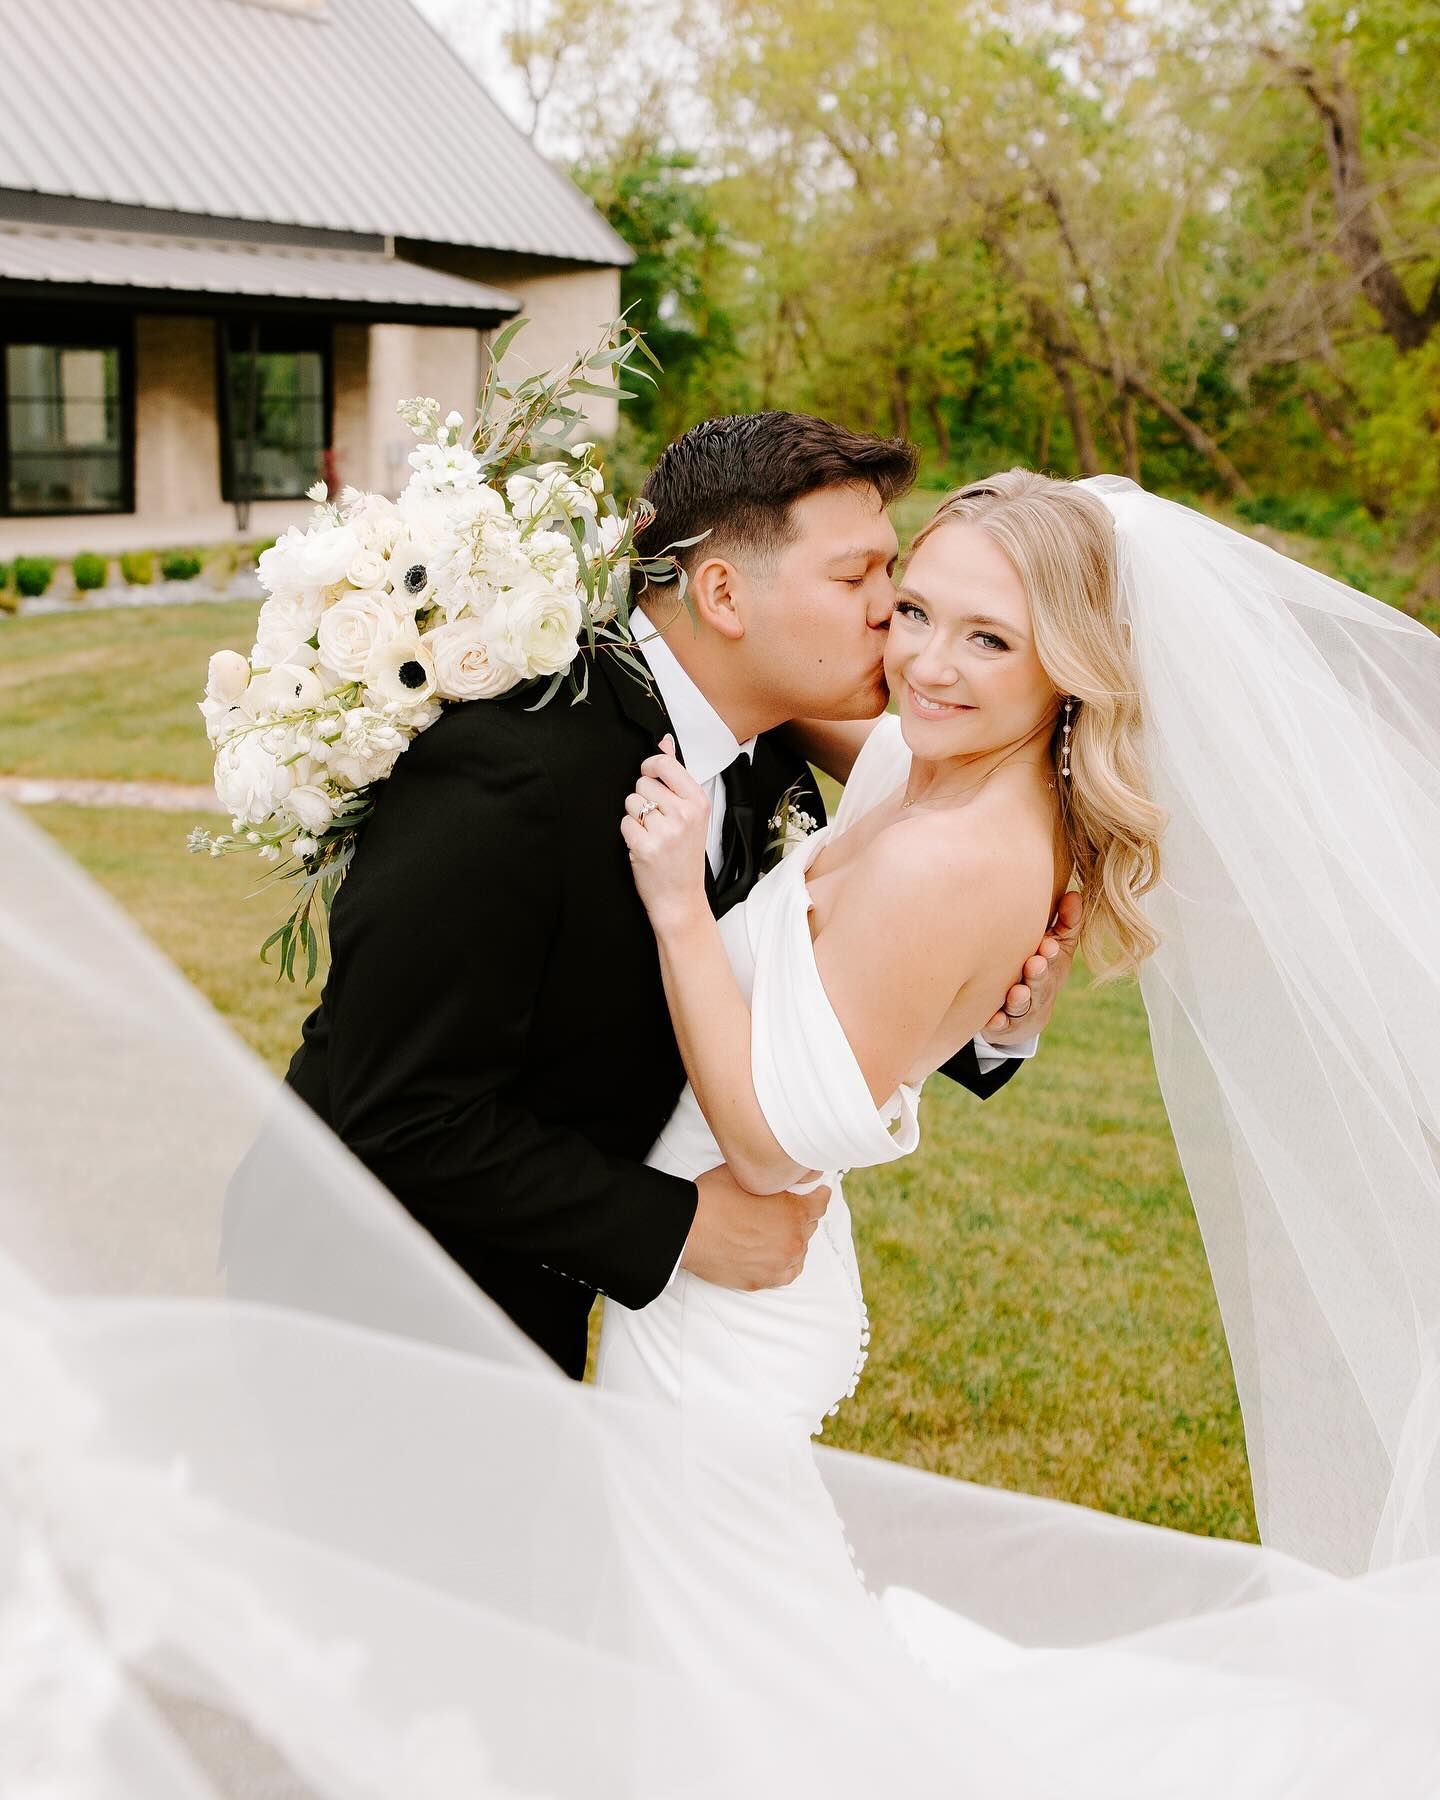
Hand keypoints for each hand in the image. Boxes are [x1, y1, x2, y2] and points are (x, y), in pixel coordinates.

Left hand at [620, 734, 710, 930]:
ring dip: (635, 817)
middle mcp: (684, 814)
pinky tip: (643, 845)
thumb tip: (664, 742)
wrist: (681, 898)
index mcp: (698, 801)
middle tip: (657, 820)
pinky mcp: (645, 846)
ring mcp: (665, 831)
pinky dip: (629, 834)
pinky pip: (624, 823)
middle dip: (643, 799)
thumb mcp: (691, 813)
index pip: (664, 764)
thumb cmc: (685, 856)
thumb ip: (676, 776)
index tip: (651, 780)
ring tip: (651, 834)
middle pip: (643, 783)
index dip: (650, 769)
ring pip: (631, 802)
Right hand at [681, 1164, 829, 1290]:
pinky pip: (787, 1273)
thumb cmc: (712, 1199)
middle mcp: (792, 1240)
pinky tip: (775, 1254)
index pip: (821, 1202)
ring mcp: (779, 1263)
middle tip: (783, 1210)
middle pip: (809, 1226)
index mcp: (793, 1212)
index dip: (817, 1194)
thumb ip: (773, 1178)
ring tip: (774, 1232)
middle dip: (800, 1216)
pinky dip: (785, 1263)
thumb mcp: (748, 1175)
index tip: (815, 1192)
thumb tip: (782, 1174)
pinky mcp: (763, 1280)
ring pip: (799, 1251)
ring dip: (792, 1240)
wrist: (687, 1229)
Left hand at [982, 889, 1081, 1044]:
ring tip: (1017, 993)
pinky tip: (992, 1021)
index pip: (1055, 960)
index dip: (1052, 953)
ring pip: (1023, 1006)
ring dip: (1020, 999)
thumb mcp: (1057, 946)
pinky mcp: (1004, 1027)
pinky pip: (1001, 1028)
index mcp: (1052, 968)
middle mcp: (1040, 990)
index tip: (1048, 944)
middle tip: (1035, 963)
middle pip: (1041, 984)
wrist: (1023, 1016)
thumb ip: (1066, 922)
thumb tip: (1076, 894)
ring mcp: (1023, 1010)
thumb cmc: (1040, 968)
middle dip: (1039, 975)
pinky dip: (998, 1025)